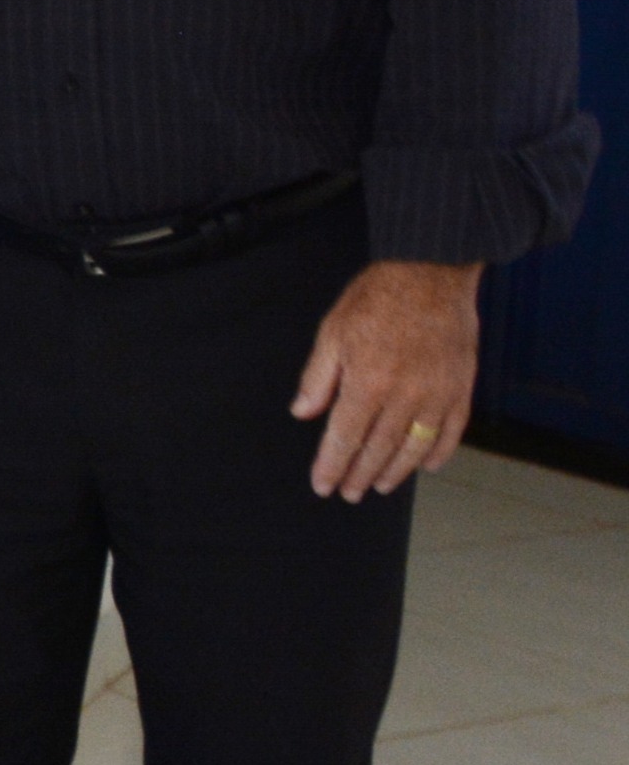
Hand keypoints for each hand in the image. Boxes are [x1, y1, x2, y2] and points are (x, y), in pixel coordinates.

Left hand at [291, 258, 479, 500]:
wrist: (430, 271)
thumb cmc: (377, 298)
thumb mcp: (332, 332)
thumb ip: (318, 378)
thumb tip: (303, 413)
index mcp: (368, 382)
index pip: (344, 437)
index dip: (332, 465)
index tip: (323, 485)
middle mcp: (405, 395)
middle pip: (379, 448)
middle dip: (360, 475)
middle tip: (349, 493)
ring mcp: (438, 393)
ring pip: (416, 446)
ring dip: (397, 470)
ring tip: (381, 485)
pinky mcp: (461, 386)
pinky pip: (453, 429)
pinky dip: (440, 451)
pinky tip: (428, 465)